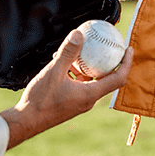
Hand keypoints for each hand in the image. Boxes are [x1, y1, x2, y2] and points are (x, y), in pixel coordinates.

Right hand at [0, 29, 132, 149]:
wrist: (25, 121)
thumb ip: (67, 53)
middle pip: (106, 78)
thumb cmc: (40, 100)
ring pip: (91, 80)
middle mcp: (88, 99)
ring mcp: (79, 101)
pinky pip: (79, 84)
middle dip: (109, 61)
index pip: (118, 78)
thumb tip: (79, 34)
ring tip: (82, 50)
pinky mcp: (70, 101)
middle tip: (107, 45)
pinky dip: (76, 72)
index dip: (126, 63)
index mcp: (90, 94)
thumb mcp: (54, 71)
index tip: (128, 49)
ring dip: (89, 66)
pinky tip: (64, 62)